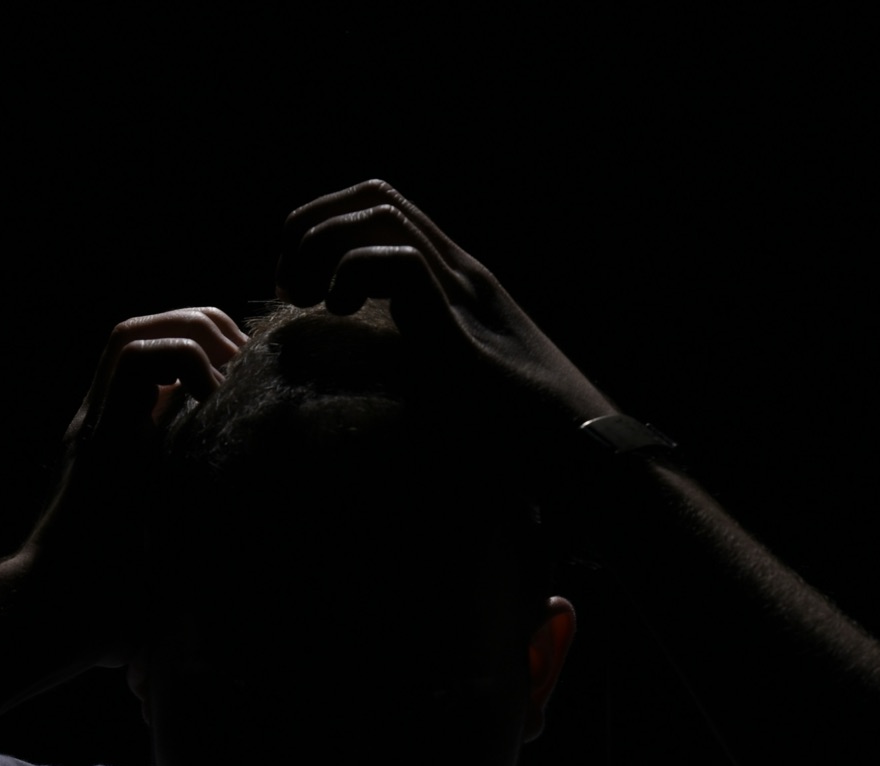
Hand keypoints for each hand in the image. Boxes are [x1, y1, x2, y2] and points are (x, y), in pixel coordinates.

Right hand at [23, 307, 245, 662]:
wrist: (61, 617)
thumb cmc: (115, 609)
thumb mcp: (180, 561)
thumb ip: (207, 548)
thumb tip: (262, 580)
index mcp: (129, 445)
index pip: (164, 364)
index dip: (213, 354)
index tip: (256, 384)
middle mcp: (108, 426)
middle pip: (147, 332)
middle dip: (205, 329)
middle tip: (246, 369)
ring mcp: (96, 426)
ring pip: (133, 333)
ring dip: (191, 334)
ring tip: (228, 373)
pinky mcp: (96, 436)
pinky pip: (134, 359)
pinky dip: (182, 360)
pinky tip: (210, 399)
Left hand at [275, 180, 616, 429]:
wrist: (587, 455)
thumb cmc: (525, 438)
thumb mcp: (455, 390)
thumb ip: (415, 369)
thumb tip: (357, 391)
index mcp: (457, 282)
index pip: (383, 207)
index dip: (323, 228)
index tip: (299, 288)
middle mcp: (461, 274)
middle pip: (375, 194)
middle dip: (311, 226)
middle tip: (292, 291)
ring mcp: (464, 295)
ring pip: (381, 213)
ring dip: (323, 246)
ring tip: (310, 300)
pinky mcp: (461, 330)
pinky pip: (398, 264)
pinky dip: (353, 275)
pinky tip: (343, 313)